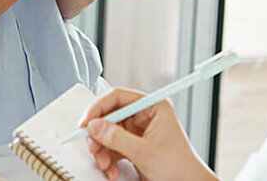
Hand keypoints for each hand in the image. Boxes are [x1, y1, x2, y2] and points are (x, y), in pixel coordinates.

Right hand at [80, 89, 215, 180]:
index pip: (118, 97)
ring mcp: (138, 131)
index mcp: (153, 106)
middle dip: (99, 135)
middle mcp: (145, 115)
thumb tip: (95, 126)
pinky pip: (113, 147)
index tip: (86, 122)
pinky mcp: (134, 146)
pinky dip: (108, 159)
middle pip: (110, 116)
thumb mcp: (145, 152)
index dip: (99, 108)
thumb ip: (117, 138)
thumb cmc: (179, 168)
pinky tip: (111, 170)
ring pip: (108, 133)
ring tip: (105, 165)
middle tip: (93, 148)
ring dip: (103, 150)